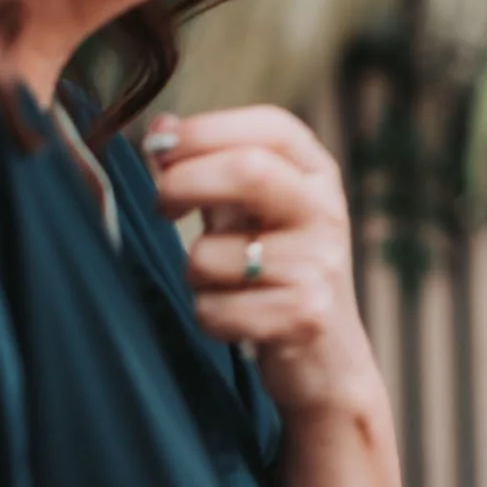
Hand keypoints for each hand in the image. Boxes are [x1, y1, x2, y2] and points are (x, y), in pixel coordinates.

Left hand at [148, 107, 375, 412]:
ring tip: (222, 285)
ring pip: (213, 254)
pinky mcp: (305, 315)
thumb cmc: (276, 271)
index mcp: (317, 174)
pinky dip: (208, 318)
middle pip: (248, 171)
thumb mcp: (252, 211)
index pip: (270, 126)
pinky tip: (236, 321)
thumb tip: (159, 128)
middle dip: (182, 183)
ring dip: (194, 274)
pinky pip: (215, 309)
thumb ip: (209, 168)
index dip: (205, 130)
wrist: (328, 360)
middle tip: (162, 206)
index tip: (159, 148)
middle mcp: (326, 211)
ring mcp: (321, 264)